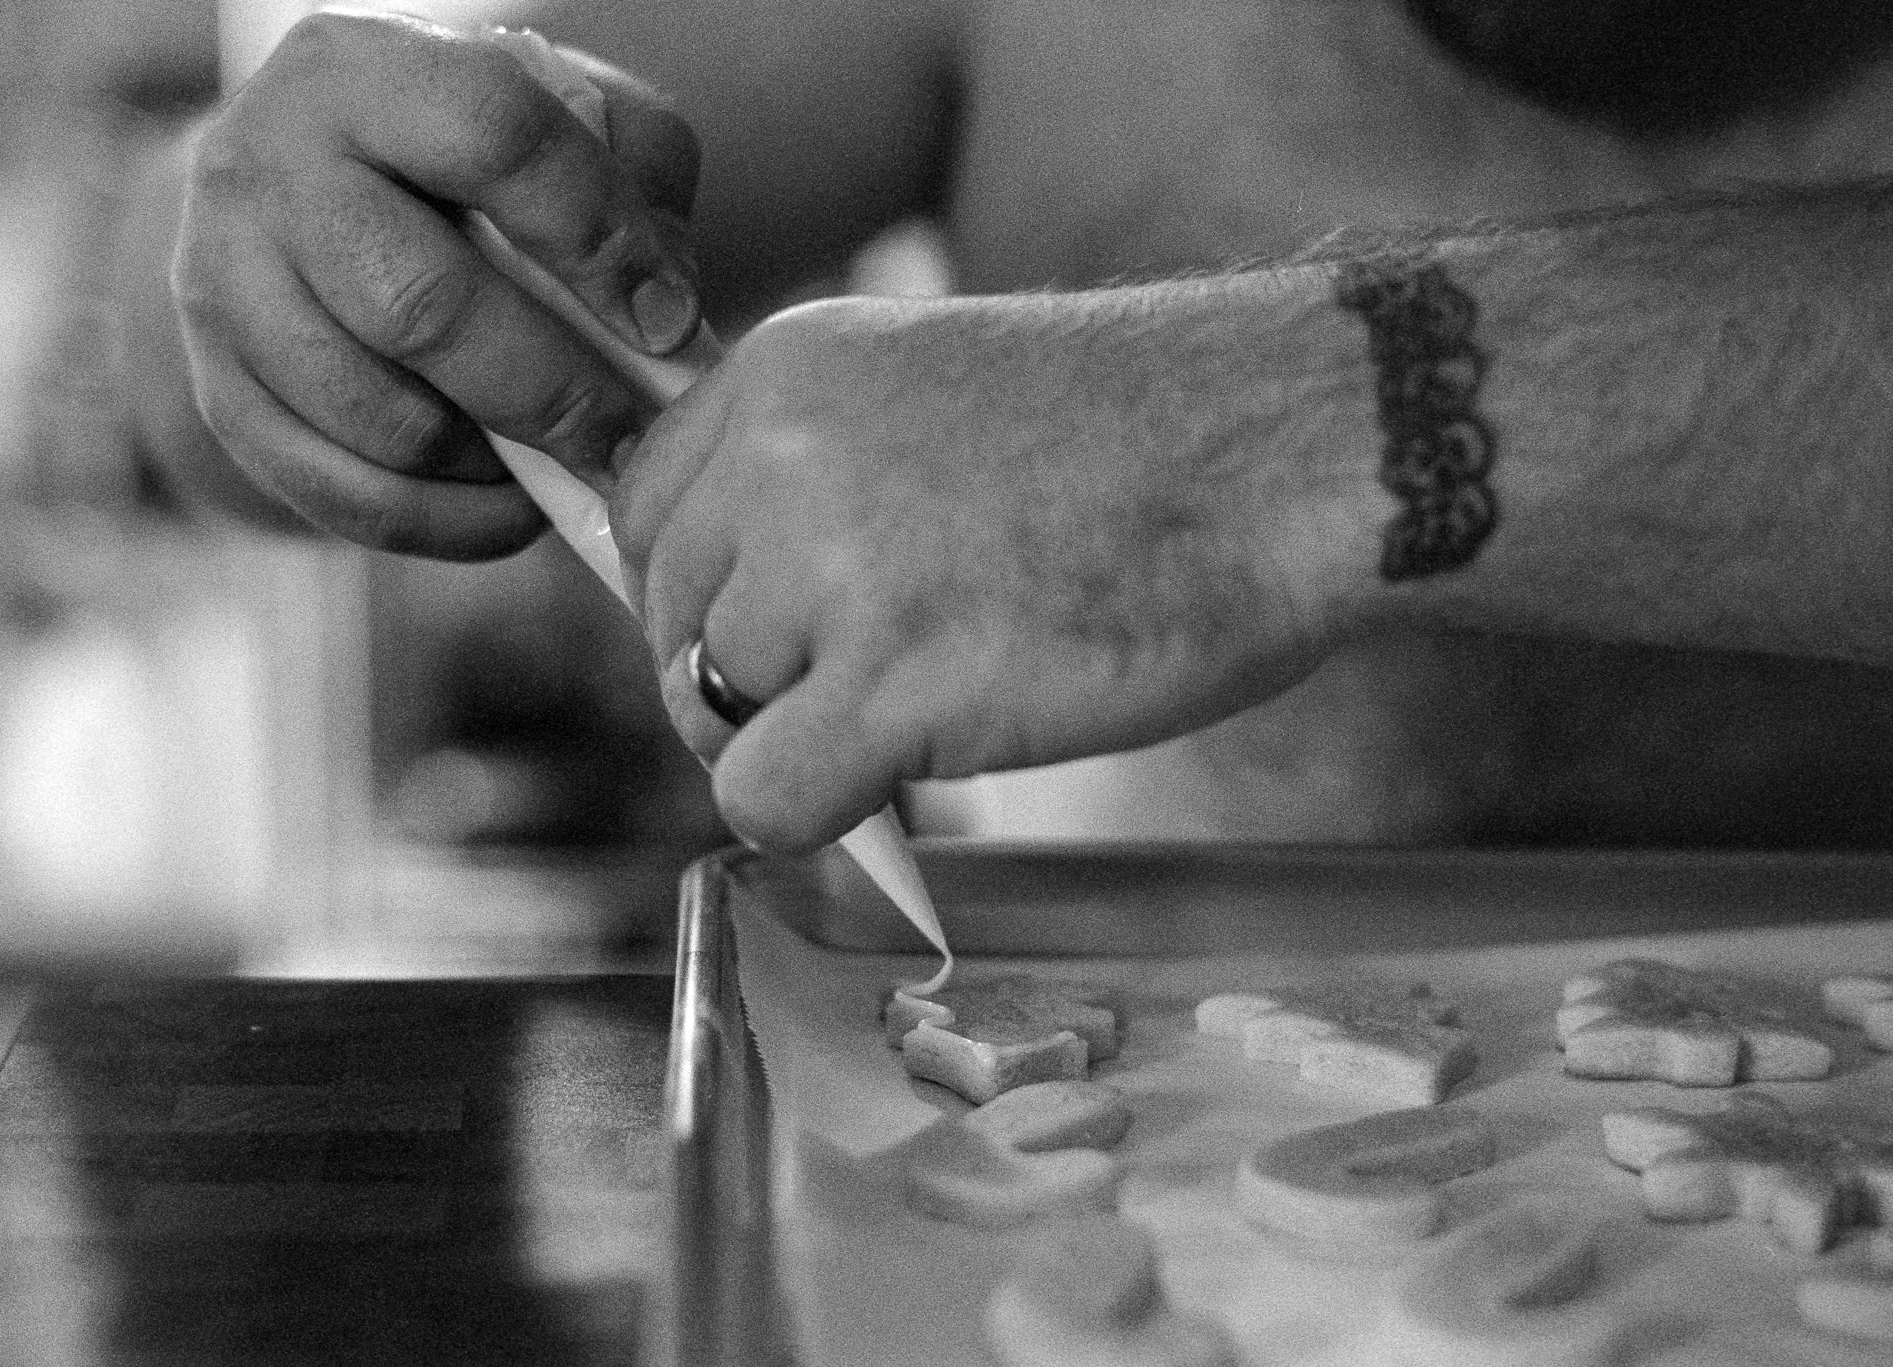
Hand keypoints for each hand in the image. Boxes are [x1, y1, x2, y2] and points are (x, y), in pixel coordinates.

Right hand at [172, 11, 702, 559]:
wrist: (298, 190)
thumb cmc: (463, 156)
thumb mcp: (556, 116)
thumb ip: (633, 176)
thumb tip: (664, 312)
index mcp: (364, 71)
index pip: (495, 139)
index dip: (597, 240)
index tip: (667, 323)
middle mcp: (267, 166)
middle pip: (422, 306)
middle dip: (554, 394)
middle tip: (635, 442)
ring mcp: (222, 285)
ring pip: (381, 419)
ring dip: (497, 467)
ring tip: (570, 466)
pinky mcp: (218, 392)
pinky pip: (341, 494)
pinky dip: (445, 523)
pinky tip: (508, 507)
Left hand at [614, 284, 1369, 849]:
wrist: (1293, 447)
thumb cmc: (1149, 435)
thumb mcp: (935, 389)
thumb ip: (814, 470)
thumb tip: (729, 611)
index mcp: (787, 367)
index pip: (643, 512)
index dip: (701, 595)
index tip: (781, 631)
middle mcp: (784, 454)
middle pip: (671, 623)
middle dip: (750, 678)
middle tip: (866, 688)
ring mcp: (835, 566)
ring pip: (712, 715)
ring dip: (806, 737)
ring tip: (931, 704)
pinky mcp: (898, 681)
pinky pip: (764, 798)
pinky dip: (818, 817)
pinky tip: (901, 779)